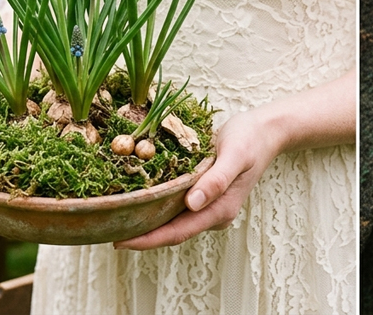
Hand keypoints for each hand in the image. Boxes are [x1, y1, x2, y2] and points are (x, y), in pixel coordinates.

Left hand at [113, 107, 283, 249]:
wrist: (265, 132)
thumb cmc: (249, 139)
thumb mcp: (235, 154)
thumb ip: (216, 179)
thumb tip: (193, 203)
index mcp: (220, 210)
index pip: (178, 232)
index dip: (148, 240)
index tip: (121, 241)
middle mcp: (212, 213)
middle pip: (171, 232)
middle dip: (141, 235)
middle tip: (107, 229)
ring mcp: (208, 206)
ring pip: (172, 221)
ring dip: (147, 223)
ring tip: (116, 218)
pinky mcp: (204, 195)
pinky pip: (176, 207)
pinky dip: (157, 207)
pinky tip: (139, 200)